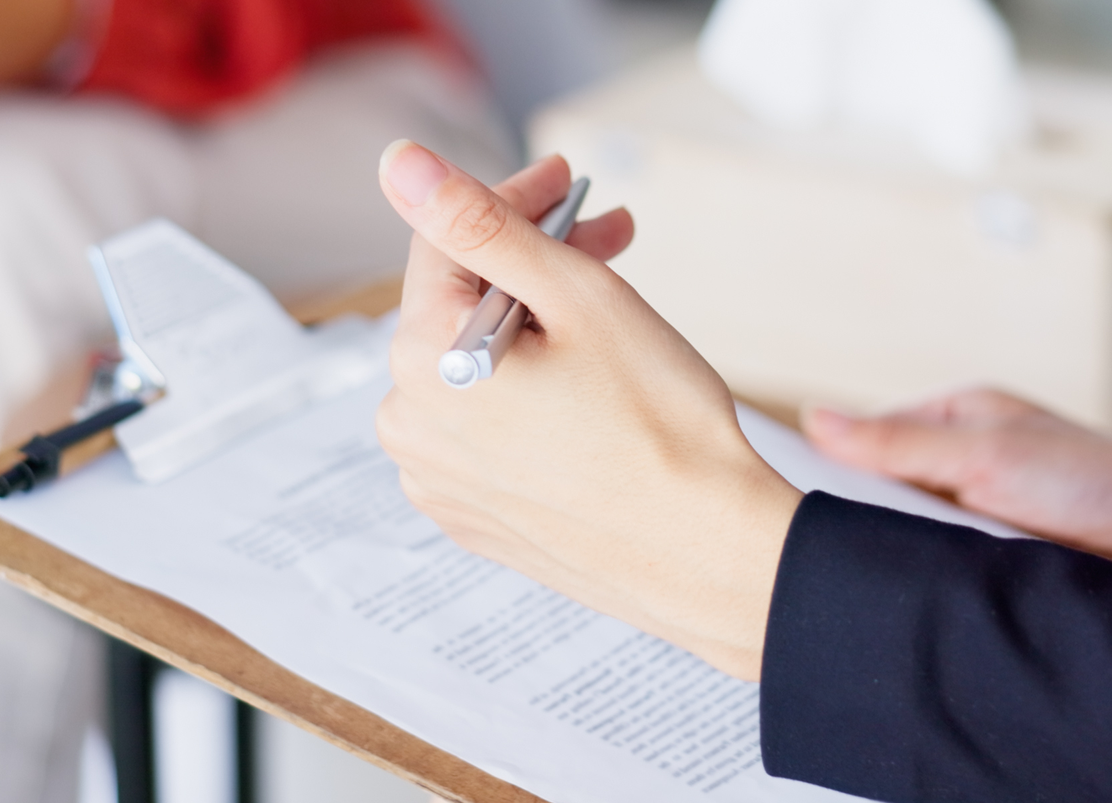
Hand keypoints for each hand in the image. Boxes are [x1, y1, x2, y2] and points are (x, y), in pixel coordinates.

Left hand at [374, 141, 803, 680]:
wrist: (708, 554)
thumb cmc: (659, 428)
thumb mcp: (577, 298)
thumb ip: (484, 223)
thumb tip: (404, 166)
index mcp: (423, 361)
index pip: (449, 243)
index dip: (516, 199)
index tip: (571, 181)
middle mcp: (410, 426)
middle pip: (461, 306)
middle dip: (534, 267)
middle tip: (614, 244)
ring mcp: (438, 479)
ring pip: (474, 366)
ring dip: (534, 331)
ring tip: (612, 325)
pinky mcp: (472, 516)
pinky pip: (484, 428)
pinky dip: (527, 395)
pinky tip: (592, 392)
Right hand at [803, 388, 1111, 594]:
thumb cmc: (1105, 479)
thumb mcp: (989, 452)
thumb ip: (900, 442)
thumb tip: (813, 417)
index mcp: (952, 424)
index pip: (858, 444)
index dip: (817, 470)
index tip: (773, 497)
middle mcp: (961, 471)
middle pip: (875, 500)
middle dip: (849, 526)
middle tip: (809, 557)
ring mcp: (978, 524)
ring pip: (907, 548)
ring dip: (896, 565)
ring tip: (865, 584)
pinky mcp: (998, 573)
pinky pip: (943, 584)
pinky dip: (931, 592)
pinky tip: (915, 607)